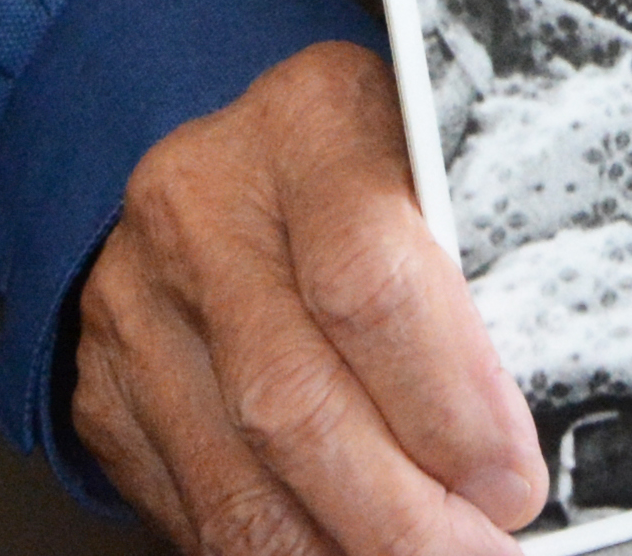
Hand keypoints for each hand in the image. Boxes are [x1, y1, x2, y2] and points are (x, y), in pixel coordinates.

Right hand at [69, 39, 543, 555]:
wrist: (241, 160)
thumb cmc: (373, 162)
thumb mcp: (436, 162)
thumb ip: (473, 268)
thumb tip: (522, 430)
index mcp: (310, 118)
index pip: (370, 277)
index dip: (446, 401)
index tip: (509, 479)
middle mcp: (204, 204)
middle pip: (292, 399)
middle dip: (397, 514)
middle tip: (476, 551)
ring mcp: (140, 302)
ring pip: (236, 478)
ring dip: (339, 552)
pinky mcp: (109, 391)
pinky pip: (196, 508)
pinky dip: (279, 554)